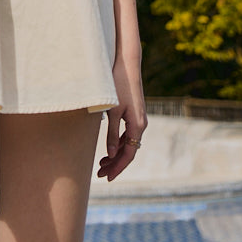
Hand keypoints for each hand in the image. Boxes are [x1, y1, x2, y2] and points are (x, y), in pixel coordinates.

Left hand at [96, 58, 147, 182]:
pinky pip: (128, 134)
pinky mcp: (134, 112)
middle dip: (115, 164)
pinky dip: (118, 143)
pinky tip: (109, 146)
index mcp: (137, 125)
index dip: (118, 168)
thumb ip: (112, 133)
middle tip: (100, 174)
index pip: (128, 154)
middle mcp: (141, 124)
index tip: (107, 178)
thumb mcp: (112, 110)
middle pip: (129, 151)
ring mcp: (139, 118)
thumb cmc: (118, 84)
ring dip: (116, 154)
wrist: (127, 63)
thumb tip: (112, 153)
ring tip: (101, 163)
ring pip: (128, 143)